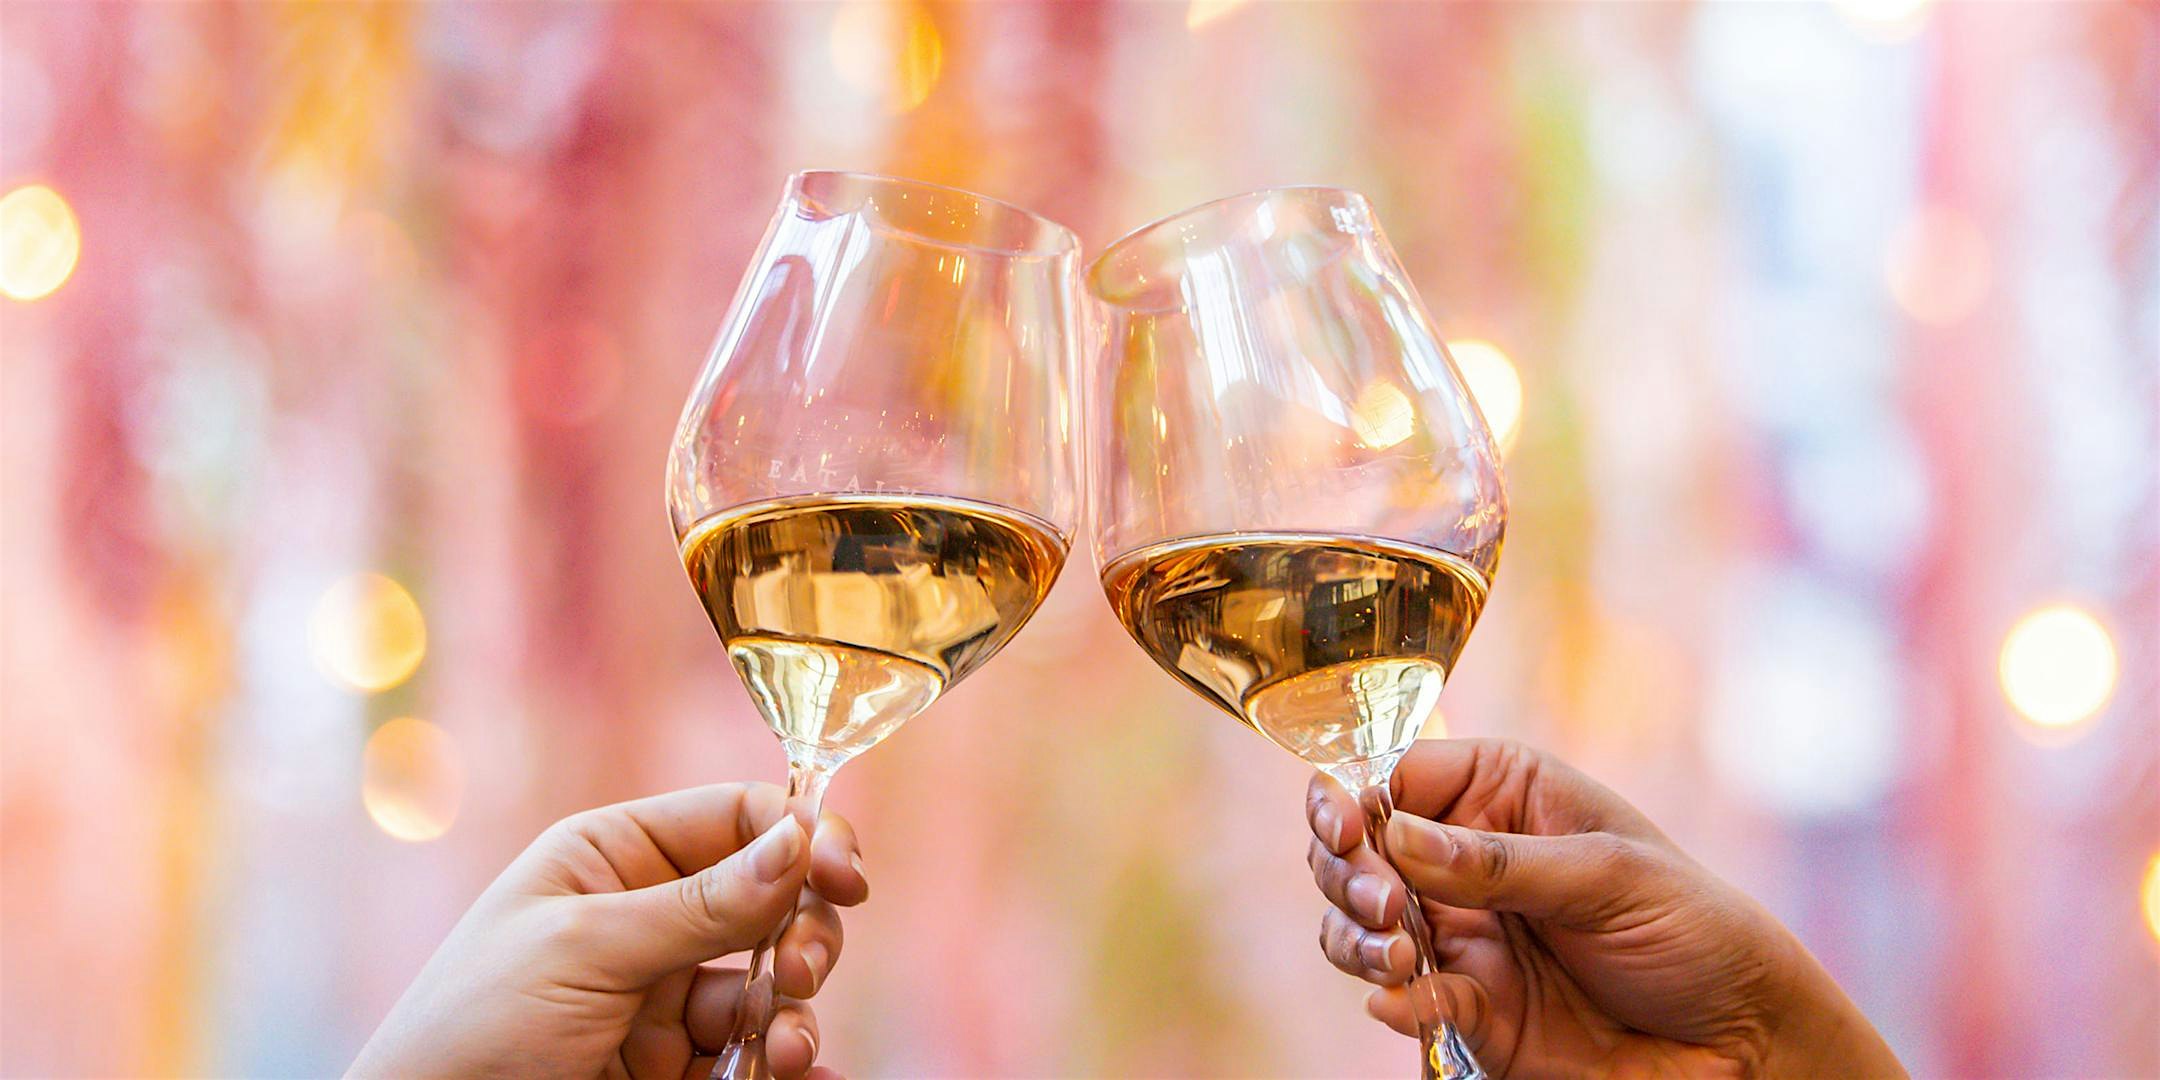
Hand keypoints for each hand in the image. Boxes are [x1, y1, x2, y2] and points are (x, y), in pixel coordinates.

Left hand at [351, 783, 869, 1079]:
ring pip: (774, 982)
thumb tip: (801, 842)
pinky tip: (798, 1074)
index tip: (847, 876)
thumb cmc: (471, 1030)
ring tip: (784, 1052)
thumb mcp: (584, 950)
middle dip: (805, 930)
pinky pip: (755, 1051)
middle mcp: (649, 915)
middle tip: (800, 972)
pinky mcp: (674, 1065)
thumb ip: (701, 903)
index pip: (738, 818)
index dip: (802, 836)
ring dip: (796, 1011)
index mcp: (615, 856)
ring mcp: (665, 994)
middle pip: (775, 898)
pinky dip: (787, 1062)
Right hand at [1306, 738, 1903, 1078]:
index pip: (1399, 776)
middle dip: (1349, 873)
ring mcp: (1463, 934)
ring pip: (1361, 926)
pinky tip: (1401, 1001)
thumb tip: (1398, 837)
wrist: (1744, 1039)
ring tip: (1396, 953)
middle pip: (1361, 851)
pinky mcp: (1469, 1006)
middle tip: (1382, 903)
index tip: (1348, 828)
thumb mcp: (1607, 877)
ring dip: (1357, 938)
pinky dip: (1392, 1000)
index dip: (1356, 797)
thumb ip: (1499, 862)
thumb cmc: (1695, 928)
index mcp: (1503, 795)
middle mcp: (1466, 861)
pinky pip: (1403, 998)